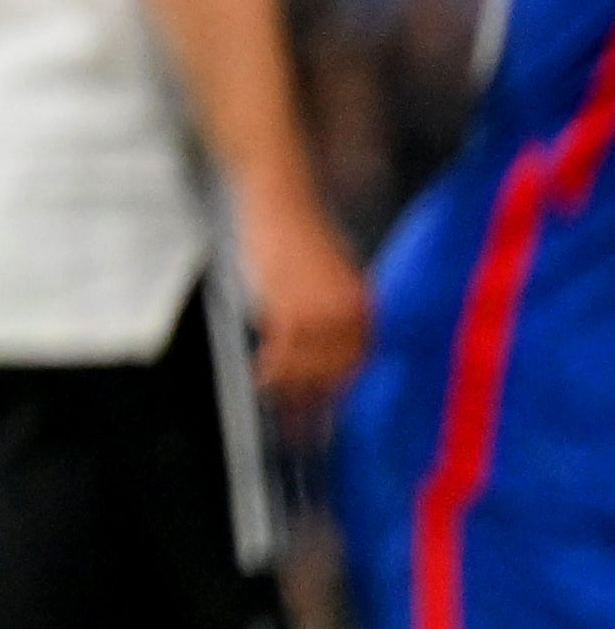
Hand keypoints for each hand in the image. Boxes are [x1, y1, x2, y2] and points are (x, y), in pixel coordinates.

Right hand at [236, 180, 368, 414]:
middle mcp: (351, 313)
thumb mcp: (330, 277)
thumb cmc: (303, 235)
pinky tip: (262, 379)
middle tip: (305, 429)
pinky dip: (273, 368)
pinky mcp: (290, 307)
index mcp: (366, 305)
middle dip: (318, 400)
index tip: (331, 413)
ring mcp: (321, 312)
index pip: (359, 361)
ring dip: (292, 390)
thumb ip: (335, 312)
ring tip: (277, 406)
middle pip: (337, 370)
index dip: (341, 391)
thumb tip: (327, 352)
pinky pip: (283, 350)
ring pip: (309, 366)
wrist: (282, 199)